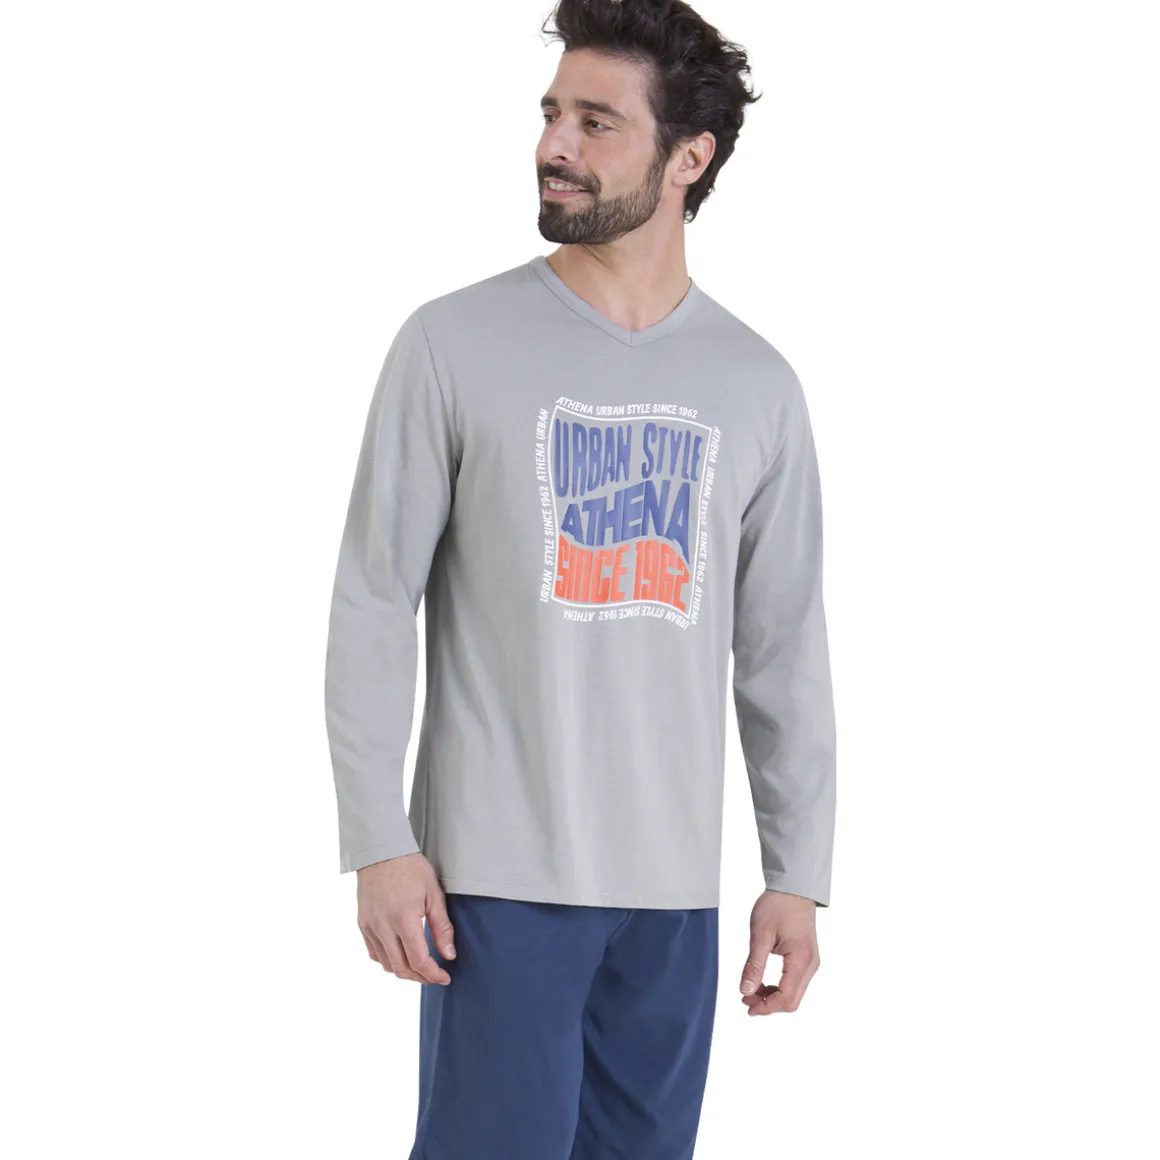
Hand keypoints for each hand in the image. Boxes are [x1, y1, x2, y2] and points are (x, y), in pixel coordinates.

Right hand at [356, 852, 456, 984]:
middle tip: (435, 975)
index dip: (433, 974)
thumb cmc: (411, 868)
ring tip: (420, 966)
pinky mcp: (362, 924)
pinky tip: (401, 954)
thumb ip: (442, 927)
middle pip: (401, 968)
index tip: (444, 977)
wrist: (382, 851)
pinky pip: (374, 952)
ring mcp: (370, 926)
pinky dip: (389, 960)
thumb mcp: (434, 894)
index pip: (418, 961)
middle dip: (420, 977)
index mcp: (403, 919)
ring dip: (405, 971)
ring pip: (386, 964)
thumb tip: (449, 955)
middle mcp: (383, 926)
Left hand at [739, 889, 819, 1015]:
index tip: (747, 1006)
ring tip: (751, 990)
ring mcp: (811, 962)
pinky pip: (795, 982)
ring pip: (794, 994)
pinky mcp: (807, 958)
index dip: (766, 1007)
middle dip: (769, 1005)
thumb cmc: (777, 906)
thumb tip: (745, 990)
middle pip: (792, 1000)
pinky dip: (779, 988)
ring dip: (773, 997)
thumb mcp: (760, 935)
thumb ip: (754, 965)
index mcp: (801, 960)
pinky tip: (763, 983)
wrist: (793, 888)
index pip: (786, 997)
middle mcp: (811, 965)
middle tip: (746, 998)